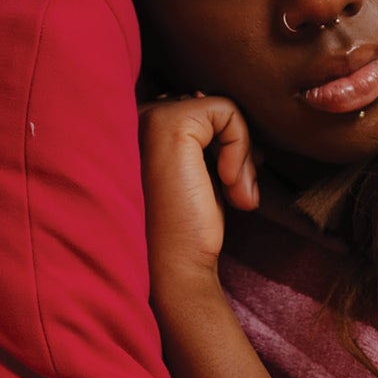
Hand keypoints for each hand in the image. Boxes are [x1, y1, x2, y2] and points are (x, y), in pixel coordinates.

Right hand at [138, 93, 260, 297]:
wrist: (174, 267)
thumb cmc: (187, 228)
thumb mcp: (198, 175)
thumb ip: (205, 143)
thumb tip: (230, 114)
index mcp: (136, 131)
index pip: (198, 113)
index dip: (223, 144)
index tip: (232, 184)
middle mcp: (136, 118)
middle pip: (211, 110)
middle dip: (236, 148)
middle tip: (238, 193)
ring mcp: (149, 117)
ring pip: (222, 109)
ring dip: (242, 154)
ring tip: (237, 195)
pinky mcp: (171, 122)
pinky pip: (228, 111)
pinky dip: (241, 147)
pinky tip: (228, 184)